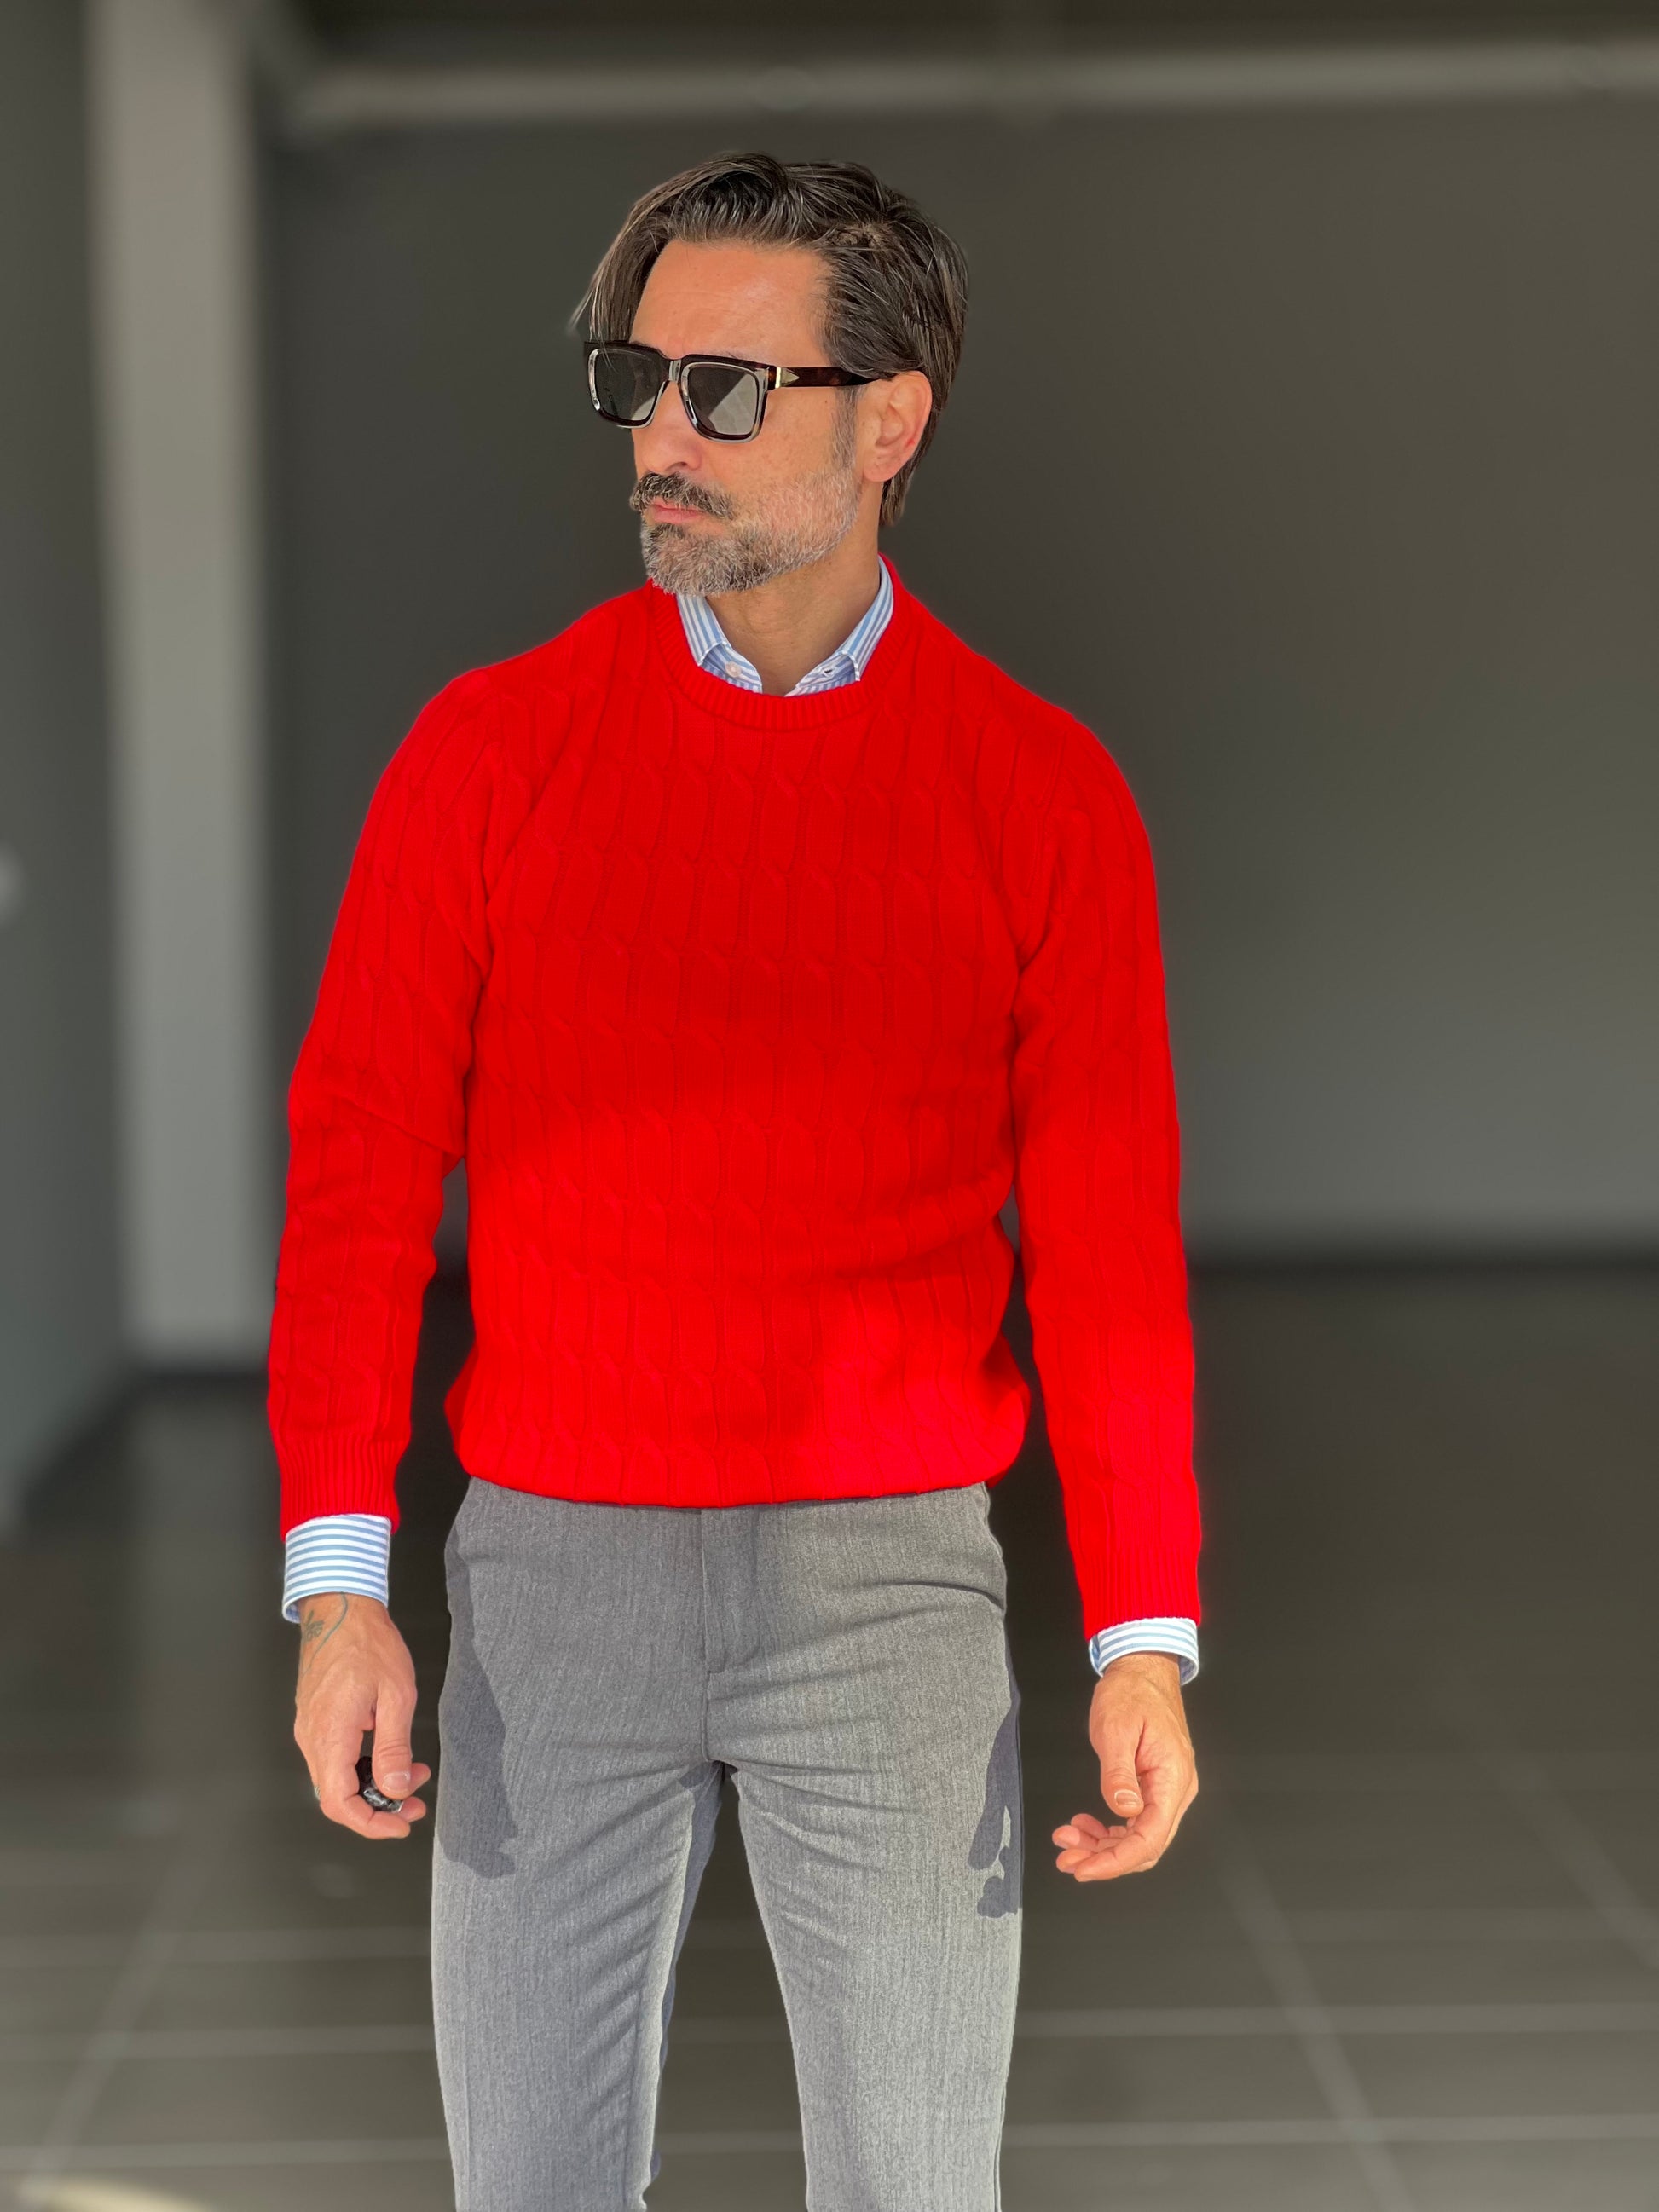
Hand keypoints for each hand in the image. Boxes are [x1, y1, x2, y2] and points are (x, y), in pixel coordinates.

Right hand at [294, 1594, 430, 1839]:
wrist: (341, 1608)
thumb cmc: (367, 1642)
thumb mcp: (396, 1696)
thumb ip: (394, 1748)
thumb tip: (396, 1788)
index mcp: (330, 1735)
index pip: (339, 1803)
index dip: (370, 1824)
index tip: (400, 1825)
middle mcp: (311, 1737)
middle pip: (337, 1797)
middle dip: (378, 1807)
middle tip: (415, 1803)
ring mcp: (309, 1728)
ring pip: (336, 1779)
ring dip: (373, 1785)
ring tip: (412, 1774)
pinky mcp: (315, 1719)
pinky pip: (333, 1758)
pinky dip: (361, 1766)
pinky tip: (388, 1755)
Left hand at [1051, 1650, 1196, 1881]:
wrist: (1142, 1670)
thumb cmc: (1132, 1693)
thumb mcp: (1116, 1728)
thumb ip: (1119, 1773)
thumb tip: (1123, 1810)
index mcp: (1172, 1779)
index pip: (1150, 1838)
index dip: (1116, 1861)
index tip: (1085, 1869)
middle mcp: (1176, 1791)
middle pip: (1144, 1845)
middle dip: (1104, 1859)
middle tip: (1067, 1858)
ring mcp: (1166, 1791)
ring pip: (1138, 1837)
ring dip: (1102, 1846)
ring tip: (1068, 1840)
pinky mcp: (1154, 1787)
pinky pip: (1134, 1821)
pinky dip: (1109, 1830)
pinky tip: (1084, 1825)